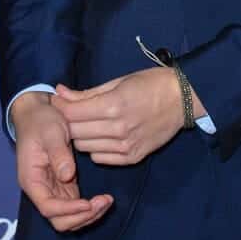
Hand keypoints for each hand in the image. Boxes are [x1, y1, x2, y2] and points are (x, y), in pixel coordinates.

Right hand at [11, 91, 112, 231]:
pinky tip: (103, 198)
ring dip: (87, 214)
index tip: (88, 203)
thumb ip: (58, 154)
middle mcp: (41, 189)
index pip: (48, 207)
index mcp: (33, 180)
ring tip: (107, 201)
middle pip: (58, 218)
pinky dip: (88, 206)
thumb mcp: (50, 133)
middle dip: (81, 217)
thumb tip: (67, 175)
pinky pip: (74, 203)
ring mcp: (52, 187)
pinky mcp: (63, 182)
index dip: (68, 210)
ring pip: (68, 215)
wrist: (38, 111)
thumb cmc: (41, 120)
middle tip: (103, 202)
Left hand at [52, 67, 192, 165]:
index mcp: (114, 105)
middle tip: (69, 113)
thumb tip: (60, 92)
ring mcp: (126, 147)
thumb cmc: (151, 83)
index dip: (60, 107)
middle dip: (67, 123)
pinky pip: (100, 158)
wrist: (182, 99)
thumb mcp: (118, 81)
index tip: (57, 101)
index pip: (73, 113)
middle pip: (76, 133)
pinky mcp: (132, 158)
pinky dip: (95, 147)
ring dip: (80, 136)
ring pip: (85, 148)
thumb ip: (87, 93)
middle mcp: (118, 129)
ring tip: (85, 124)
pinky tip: (101, 135)